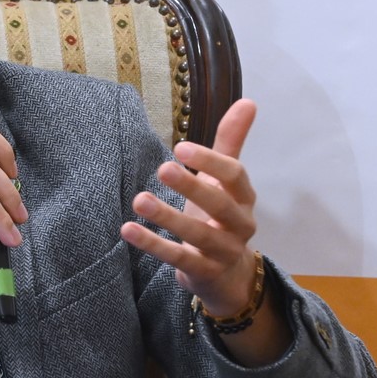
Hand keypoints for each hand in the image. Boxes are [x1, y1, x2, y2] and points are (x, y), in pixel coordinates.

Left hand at [120, 100, 260, 315]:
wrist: (228, 276)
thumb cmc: (220, 218)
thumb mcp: (225, 182)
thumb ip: (231, 143)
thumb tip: (248, 101)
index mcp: (244, 198)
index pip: (235, 176)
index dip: (210, 160)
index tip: (180, 147)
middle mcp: (240, 225)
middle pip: (220, 205)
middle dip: (193, 187)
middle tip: (163, 168)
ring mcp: (224, 252)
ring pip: (199, 235)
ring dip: (168, 218)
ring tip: (139, 200)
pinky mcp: (204, 274)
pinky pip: (179, 259)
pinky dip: (153, 245)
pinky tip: (128, 229)